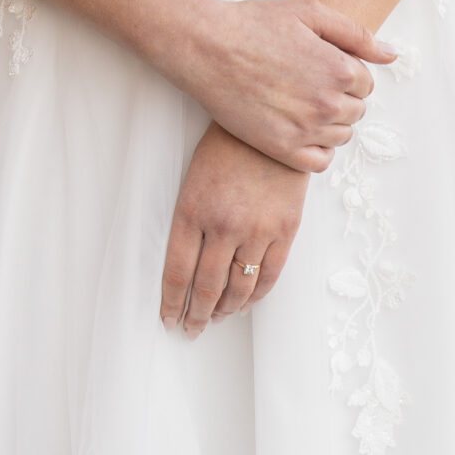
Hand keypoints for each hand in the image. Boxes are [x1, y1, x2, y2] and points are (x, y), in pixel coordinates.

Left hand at [161, 123, 307, 334]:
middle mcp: (223, 225)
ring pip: (239, 288)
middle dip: (196, 315)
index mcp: (192, 210)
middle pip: (207, 287)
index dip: (172, 303)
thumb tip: (187, 269)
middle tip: (191, 329)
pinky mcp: (285, 228)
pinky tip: (246, 303)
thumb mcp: (193, 180)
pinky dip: (257, 296)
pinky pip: (270, 275)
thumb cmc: (225, 148)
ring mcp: (257, 229)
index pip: (177, 273)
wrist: (270, 125)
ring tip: (218, 318)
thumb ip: (189, 223)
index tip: (169, 320)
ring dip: (226, 310)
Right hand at [173, 0, 394, 173]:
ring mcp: (306, 130)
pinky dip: (316, 149)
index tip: (319, 64)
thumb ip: (357, 34)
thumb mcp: (310, 12)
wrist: (207, 47)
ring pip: (341, 136)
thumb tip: (392, 55)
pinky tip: (298, 128)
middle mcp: (328, 104)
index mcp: (340, 70)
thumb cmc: (255, 24)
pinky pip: (320, 162)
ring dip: (328, 122)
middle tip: (307, 81)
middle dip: (339, 97)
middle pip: (356, 110)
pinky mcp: (282, 149)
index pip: (366, 83)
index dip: (345, 72)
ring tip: (299, 102)